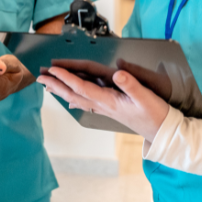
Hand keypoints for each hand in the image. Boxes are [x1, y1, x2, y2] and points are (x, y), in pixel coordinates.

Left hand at [37, 67, 169, 141]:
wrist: (161, 132)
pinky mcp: (110, 109)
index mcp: (109, 101)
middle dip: (56, 86)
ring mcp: (105, 108)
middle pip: (73, 95)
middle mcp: (103, 106)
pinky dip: (74, 99)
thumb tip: (117, 73)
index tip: (53, 69)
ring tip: (48, 86)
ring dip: (61, 92)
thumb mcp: (146, 97)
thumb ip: (132, 85)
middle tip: (40, 77)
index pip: (82, 88)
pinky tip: (69, 101)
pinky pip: (86, 103)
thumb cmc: (155, 114)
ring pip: (77, 99)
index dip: (66, 78)